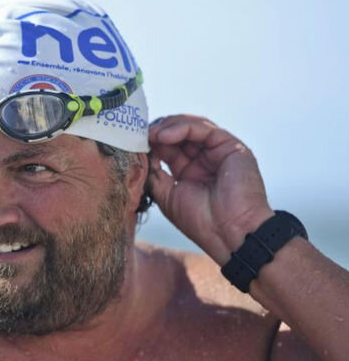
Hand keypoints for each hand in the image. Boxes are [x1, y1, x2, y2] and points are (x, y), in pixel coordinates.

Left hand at [148, 115, 274, 264]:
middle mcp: (203, 158)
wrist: (230, 234)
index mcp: (189, 170)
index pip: (167, 147)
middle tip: (139, 135)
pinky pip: (203, 128)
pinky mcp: (230, 146)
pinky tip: (164, 137)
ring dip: (166, 127)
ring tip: (151, 135)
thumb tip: (141, 155)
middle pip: (177, 133)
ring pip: (189, 126)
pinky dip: (182, 128)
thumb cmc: (201, 222)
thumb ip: (154, 175)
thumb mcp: (167, 196)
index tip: (131, 143)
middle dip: (156, 131)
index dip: (150, 142)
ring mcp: (217, 151)